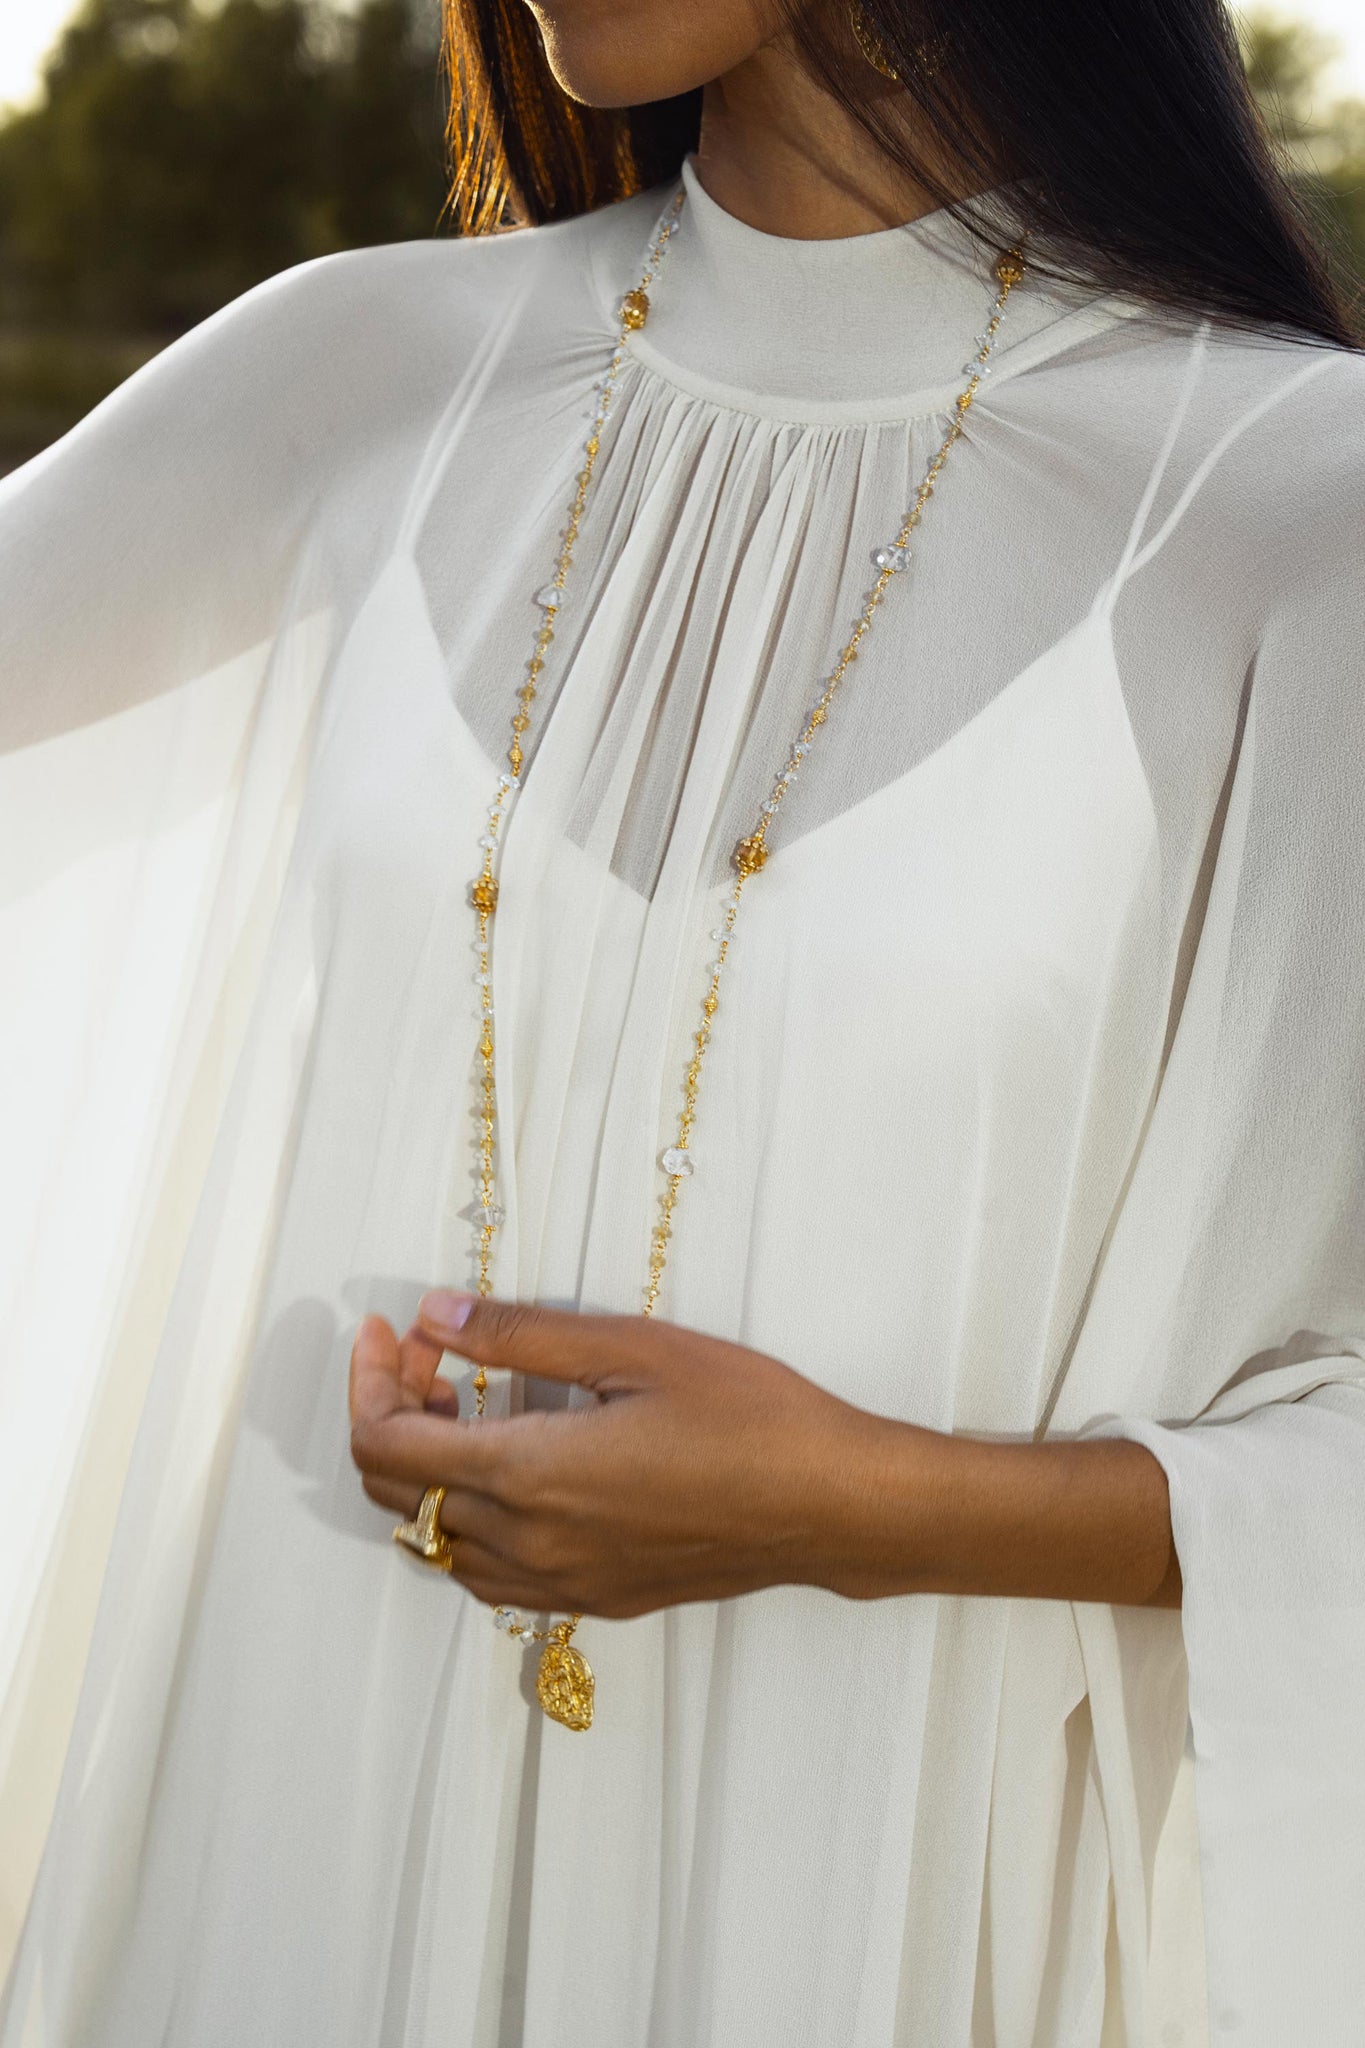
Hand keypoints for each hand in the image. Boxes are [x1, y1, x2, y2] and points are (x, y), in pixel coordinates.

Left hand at [348, 1292, 892, 1619]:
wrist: (829, 1506)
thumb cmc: (749, 1419)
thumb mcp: (632, 1348)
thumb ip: (519, 1333)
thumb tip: (436, 1315)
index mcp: (530, 1477)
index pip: (386, 1446)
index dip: (369, 1381)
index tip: (390, 1330)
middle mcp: (529, 1546)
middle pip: (396, 1498)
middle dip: (393, 1415)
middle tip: (433, 1354)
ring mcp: (560, 1583)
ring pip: (436, 1544)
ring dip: (427, 1473)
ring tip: (471, 1405)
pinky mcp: (594, 1598)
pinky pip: (487, 1574)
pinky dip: (466, 1519)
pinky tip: (512, 1467)